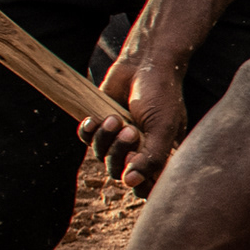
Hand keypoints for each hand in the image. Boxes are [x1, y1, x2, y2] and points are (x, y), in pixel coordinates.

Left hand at [80, 46, 190, 195]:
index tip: (138, 163)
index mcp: (161, 156)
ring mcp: (119, 140)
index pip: (147, 186)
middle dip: (120, 153)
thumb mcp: (162, 128)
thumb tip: (131, 184)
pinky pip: (86, 140)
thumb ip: (151, 158)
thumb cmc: (161, 95)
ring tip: (114, 118)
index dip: (139, 181)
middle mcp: (139, 151)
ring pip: (102, 156)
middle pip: (119, 173)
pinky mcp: (102, 126)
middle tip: (130, 130)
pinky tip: (94, 118)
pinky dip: (88, 131)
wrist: (145, 63)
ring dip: (105, 138)